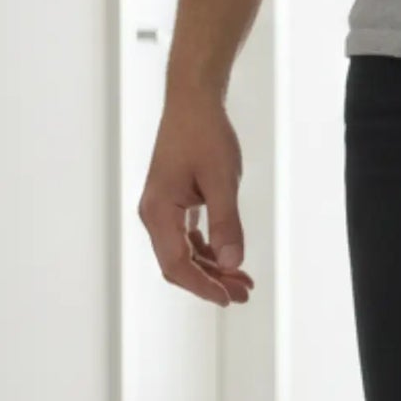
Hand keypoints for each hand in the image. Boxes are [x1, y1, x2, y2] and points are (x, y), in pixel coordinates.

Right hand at [136, 81, 256, 307]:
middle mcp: (155, 214)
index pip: (176, 265)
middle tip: (245, 294)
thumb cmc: (205, 135)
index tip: (230, 298)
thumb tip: (233, 263)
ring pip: (185, 254)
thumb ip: (227, 224)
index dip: (203, 286)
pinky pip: (189, 239)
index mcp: (158, 211)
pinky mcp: (176, 204)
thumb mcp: (222, 182)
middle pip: (178, 264)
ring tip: (244, 283)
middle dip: (211, 283)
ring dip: (213, 270)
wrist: (194, 102)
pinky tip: (231, 261)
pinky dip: (210, 252)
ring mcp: (164, 210)